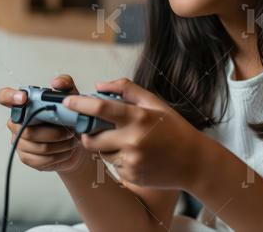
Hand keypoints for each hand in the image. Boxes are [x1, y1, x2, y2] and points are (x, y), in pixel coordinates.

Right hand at [0, 75, 88, 172]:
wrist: (75, 142)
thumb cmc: (68, 117)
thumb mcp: (72, 97)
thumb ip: (66, 84)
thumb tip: (55, 83)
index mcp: (23, 105)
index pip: (4, 97)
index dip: (9, 97)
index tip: (24, 98)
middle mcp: (16, 123)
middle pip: (27, 130)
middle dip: (53, 131)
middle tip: (69, 130)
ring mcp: (19, 141)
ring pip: (38, 146)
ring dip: (60, 144)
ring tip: (72, 139)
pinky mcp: (26, 157)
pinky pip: (41, 159)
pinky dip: (59, 155)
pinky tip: (67, 150)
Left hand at [62, 77, 206, 188]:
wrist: (194, 162)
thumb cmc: (174, 128)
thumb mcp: (155, 103)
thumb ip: (126, 89)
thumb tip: (99, 86)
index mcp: (138, 117)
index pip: (100, 109)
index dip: (80, 104)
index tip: (67, 102)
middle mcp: (132, 140)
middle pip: (91, 138)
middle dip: (88, 133)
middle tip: (94, 128)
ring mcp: (131, 161)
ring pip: (102, 153)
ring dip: (106, 146)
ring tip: (128, 142)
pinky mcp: (131, 175)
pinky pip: (113, 166)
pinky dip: (119, 159)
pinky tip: (138, 155)